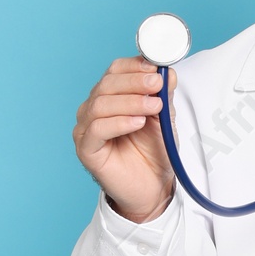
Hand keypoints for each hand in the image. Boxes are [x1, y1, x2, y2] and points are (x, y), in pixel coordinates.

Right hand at [72, 57, 175, 222]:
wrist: (153, 189)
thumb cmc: (154, 153)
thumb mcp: (164, 118)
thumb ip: (164, 95)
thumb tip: (168, 72)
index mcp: (110, 96)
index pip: (115, 71)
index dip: (134, 66)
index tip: (156, 68)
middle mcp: (94, 109)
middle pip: (106, 84)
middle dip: (135, 82)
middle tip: (157, 84)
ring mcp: (87, 129)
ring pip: (100, 104)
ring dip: (130, 102)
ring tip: (154, 107)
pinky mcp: (86, 149)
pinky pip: (97, 129)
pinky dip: (119, 122)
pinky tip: (138, 123)